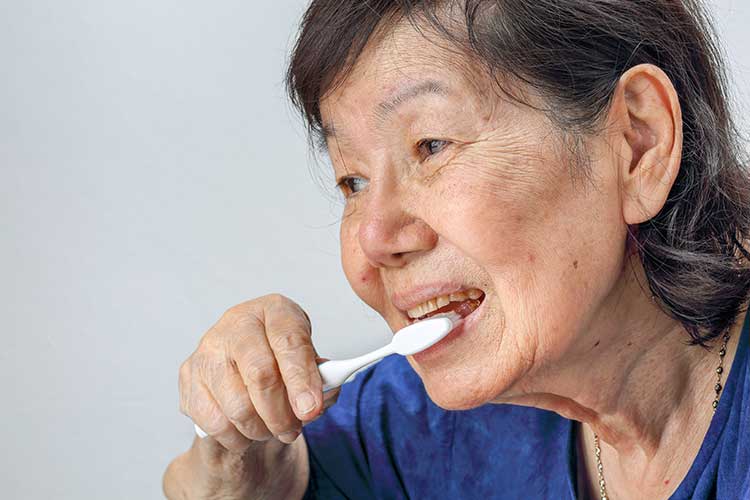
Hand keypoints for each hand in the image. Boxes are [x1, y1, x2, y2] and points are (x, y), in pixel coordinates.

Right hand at [179, 294, 337, 451]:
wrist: (243, 362)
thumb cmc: (281, 358)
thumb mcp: (309, 360)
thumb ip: (320, 380)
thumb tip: (315, 403)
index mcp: (274, 310)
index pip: (288, 342)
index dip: (302, 379)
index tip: (311, 408)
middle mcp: (237, 323)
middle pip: (260, 375)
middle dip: (281, 413)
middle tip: (292, 429)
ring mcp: (208, 349)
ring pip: (237, 406)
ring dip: (261, 429)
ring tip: (273, 429)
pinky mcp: (188, 376)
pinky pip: (215, 422)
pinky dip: (237, 437)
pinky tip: (248, 430)